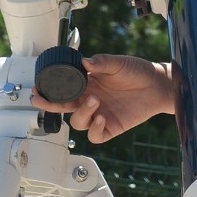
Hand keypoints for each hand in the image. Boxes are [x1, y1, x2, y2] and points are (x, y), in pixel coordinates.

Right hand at [30, 53, 174, 143]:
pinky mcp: (111, 127)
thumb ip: (101, 62)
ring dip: (81, 113)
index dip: (49, 90)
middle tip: (42, 99)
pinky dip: (95, 129)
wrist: (158, 85)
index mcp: (87, 84)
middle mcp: (90, 100)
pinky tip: (101, 117)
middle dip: (50, 105)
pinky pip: (96, 135)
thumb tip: (84, 60)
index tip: (38, 87)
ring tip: (95, 100)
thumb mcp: (118, 63)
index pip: (63, 89)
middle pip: (63, 107)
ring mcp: (99, 114)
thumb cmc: (138, 72)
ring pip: (78, 122)